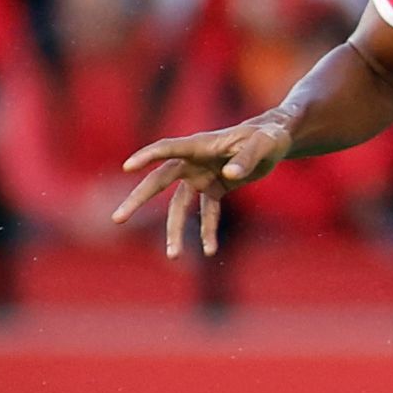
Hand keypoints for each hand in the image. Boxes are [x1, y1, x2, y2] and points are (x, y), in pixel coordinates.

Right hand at [112, 114, 292, 256]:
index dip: (148, 156)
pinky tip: (210, 251)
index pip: (167, 149)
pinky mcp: (214, 189)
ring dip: (175, 230)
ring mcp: (201, 177)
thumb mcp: (262, 145)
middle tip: (118, 219)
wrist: (274, 141)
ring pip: (179, 206)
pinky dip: (208, 232)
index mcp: (199, 145)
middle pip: (159, 182)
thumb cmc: (267, 137)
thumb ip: (246, 159)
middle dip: (138, 200)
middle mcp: (193, 162)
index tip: (128, 167)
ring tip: (173, 255)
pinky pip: (207, 214)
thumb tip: (230, 175)